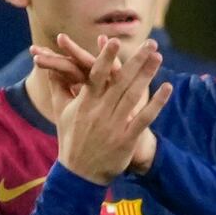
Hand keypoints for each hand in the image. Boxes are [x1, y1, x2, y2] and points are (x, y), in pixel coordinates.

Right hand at [35, 30, 169, 184]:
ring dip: (147, 76)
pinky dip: (156, 104)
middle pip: (120, 82)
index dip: (104, 58)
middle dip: (135, 61)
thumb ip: (57, 87)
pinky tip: (167, 88)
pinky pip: (143, 119)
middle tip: (150, 43)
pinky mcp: (126, 140)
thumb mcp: (61, 112)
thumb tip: (48, 67)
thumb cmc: (70, 139)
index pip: (95, 76)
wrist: (78, 175)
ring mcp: (113, 126)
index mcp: (84, 103)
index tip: (113, 40)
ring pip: (133, 96)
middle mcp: (99, 112)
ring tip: (158, 57)